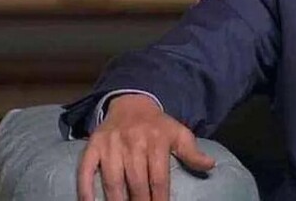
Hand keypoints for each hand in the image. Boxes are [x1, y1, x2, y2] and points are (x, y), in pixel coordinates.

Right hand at [77, 94, 214, 200]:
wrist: (131, 103)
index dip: (160, 198)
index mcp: (156, 142)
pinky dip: (85, 188)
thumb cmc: (157, 126)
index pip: (159, 178)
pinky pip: (85, 169)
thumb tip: (210, 165)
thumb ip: (192, 151)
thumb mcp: (179, 133)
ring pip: (113, 180)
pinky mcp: (93, 146)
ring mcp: (111, 146)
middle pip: (137, 182)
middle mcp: (133, 143)